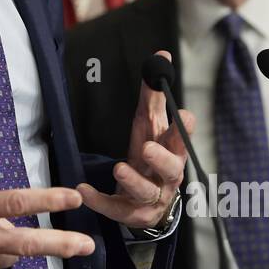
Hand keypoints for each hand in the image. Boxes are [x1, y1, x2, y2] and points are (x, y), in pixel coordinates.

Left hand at [76, 49, 192, 229]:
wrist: (148, 202)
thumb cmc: (151, 157)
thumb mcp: (151, 126)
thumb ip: (154, 95)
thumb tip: (162, 55)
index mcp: (172, 153)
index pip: (182, 140)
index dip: (183, 129)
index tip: (183, 114)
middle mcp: (165, 177)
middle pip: (171, 169)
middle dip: (162, 159)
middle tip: (148, 148)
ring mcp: (149, 197)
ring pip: (145, 192)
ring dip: (132, 180)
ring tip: (119, 168)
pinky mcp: (128, 212)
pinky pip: (115, 208)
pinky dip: (100, 200)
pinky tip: (84, 190)